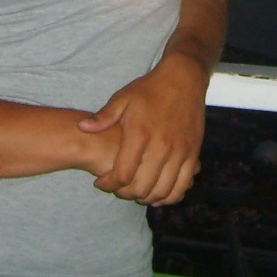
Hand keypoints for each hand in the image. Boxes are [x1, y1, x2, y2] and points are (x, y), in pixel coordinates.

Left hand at [78, 53, 207, 204]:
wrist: (184, 79)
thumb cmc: (150, 89)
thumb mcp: (123, 98)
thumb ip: (103, 117)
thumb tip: (82, 128)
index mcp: (140, 134)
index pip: (122, 175)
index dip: (108, 185)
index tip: (101, 182)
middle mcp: (161, 147)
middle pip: (141, 188)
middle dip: (125, 193)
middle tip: (117, 188)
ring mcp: (179, 152)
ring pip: (162, 191)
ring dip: (146, 197)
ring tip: (136, 191)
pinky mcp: (193, 154)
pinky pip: (182, 186)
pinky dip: (169, 196)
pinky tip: (158, 193)